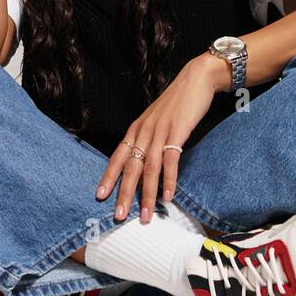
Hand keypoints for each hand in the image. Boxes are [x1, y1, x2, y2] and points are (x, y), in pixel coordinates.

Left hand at [96, 53, 230, 223]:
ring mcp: (159, 132)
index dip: (108, 177)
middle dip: (124, 194)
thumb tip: (144, 161)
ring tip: (146, 215)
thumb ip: (148, 138)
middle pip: (130, 167)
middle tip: (118, 216)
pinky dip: (169, 180)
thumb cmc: (177, 103)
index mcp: (136, 129)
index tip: (99, 196)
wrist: (195, 80)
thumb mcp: (156, 120)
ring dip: (147, 195)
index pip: (117, 157)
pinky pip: (170, 161)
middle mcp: (143, 132)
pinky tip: (168, 197)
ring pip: (149, 169)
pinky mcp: (177, 132)